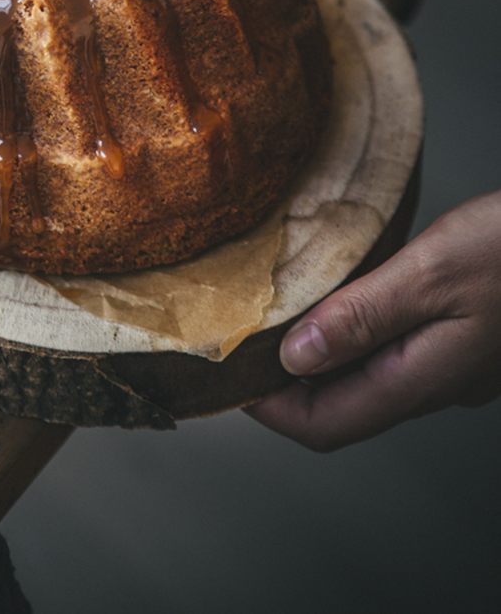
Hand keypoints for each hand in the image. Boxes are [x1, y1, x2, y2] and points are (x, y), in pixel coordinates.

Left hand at [246, 192, 500, 450]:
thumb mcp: (430, 272)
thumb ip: (361, 316)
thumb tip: (293, 358)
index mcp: (423, 378)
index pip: (326, 425)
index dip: (269, 410)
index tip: (226, 380)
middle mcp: (438, 382)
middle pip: (344, 406)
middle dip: (287, 384)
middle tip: (241, 342)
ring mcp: (457, 362)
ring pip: (372, 376)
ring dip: (322, 353)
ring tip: (279, 313)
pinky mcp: (470, 334)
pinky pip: (397, 348)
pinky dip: (358, 329)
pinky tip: (344, 291)